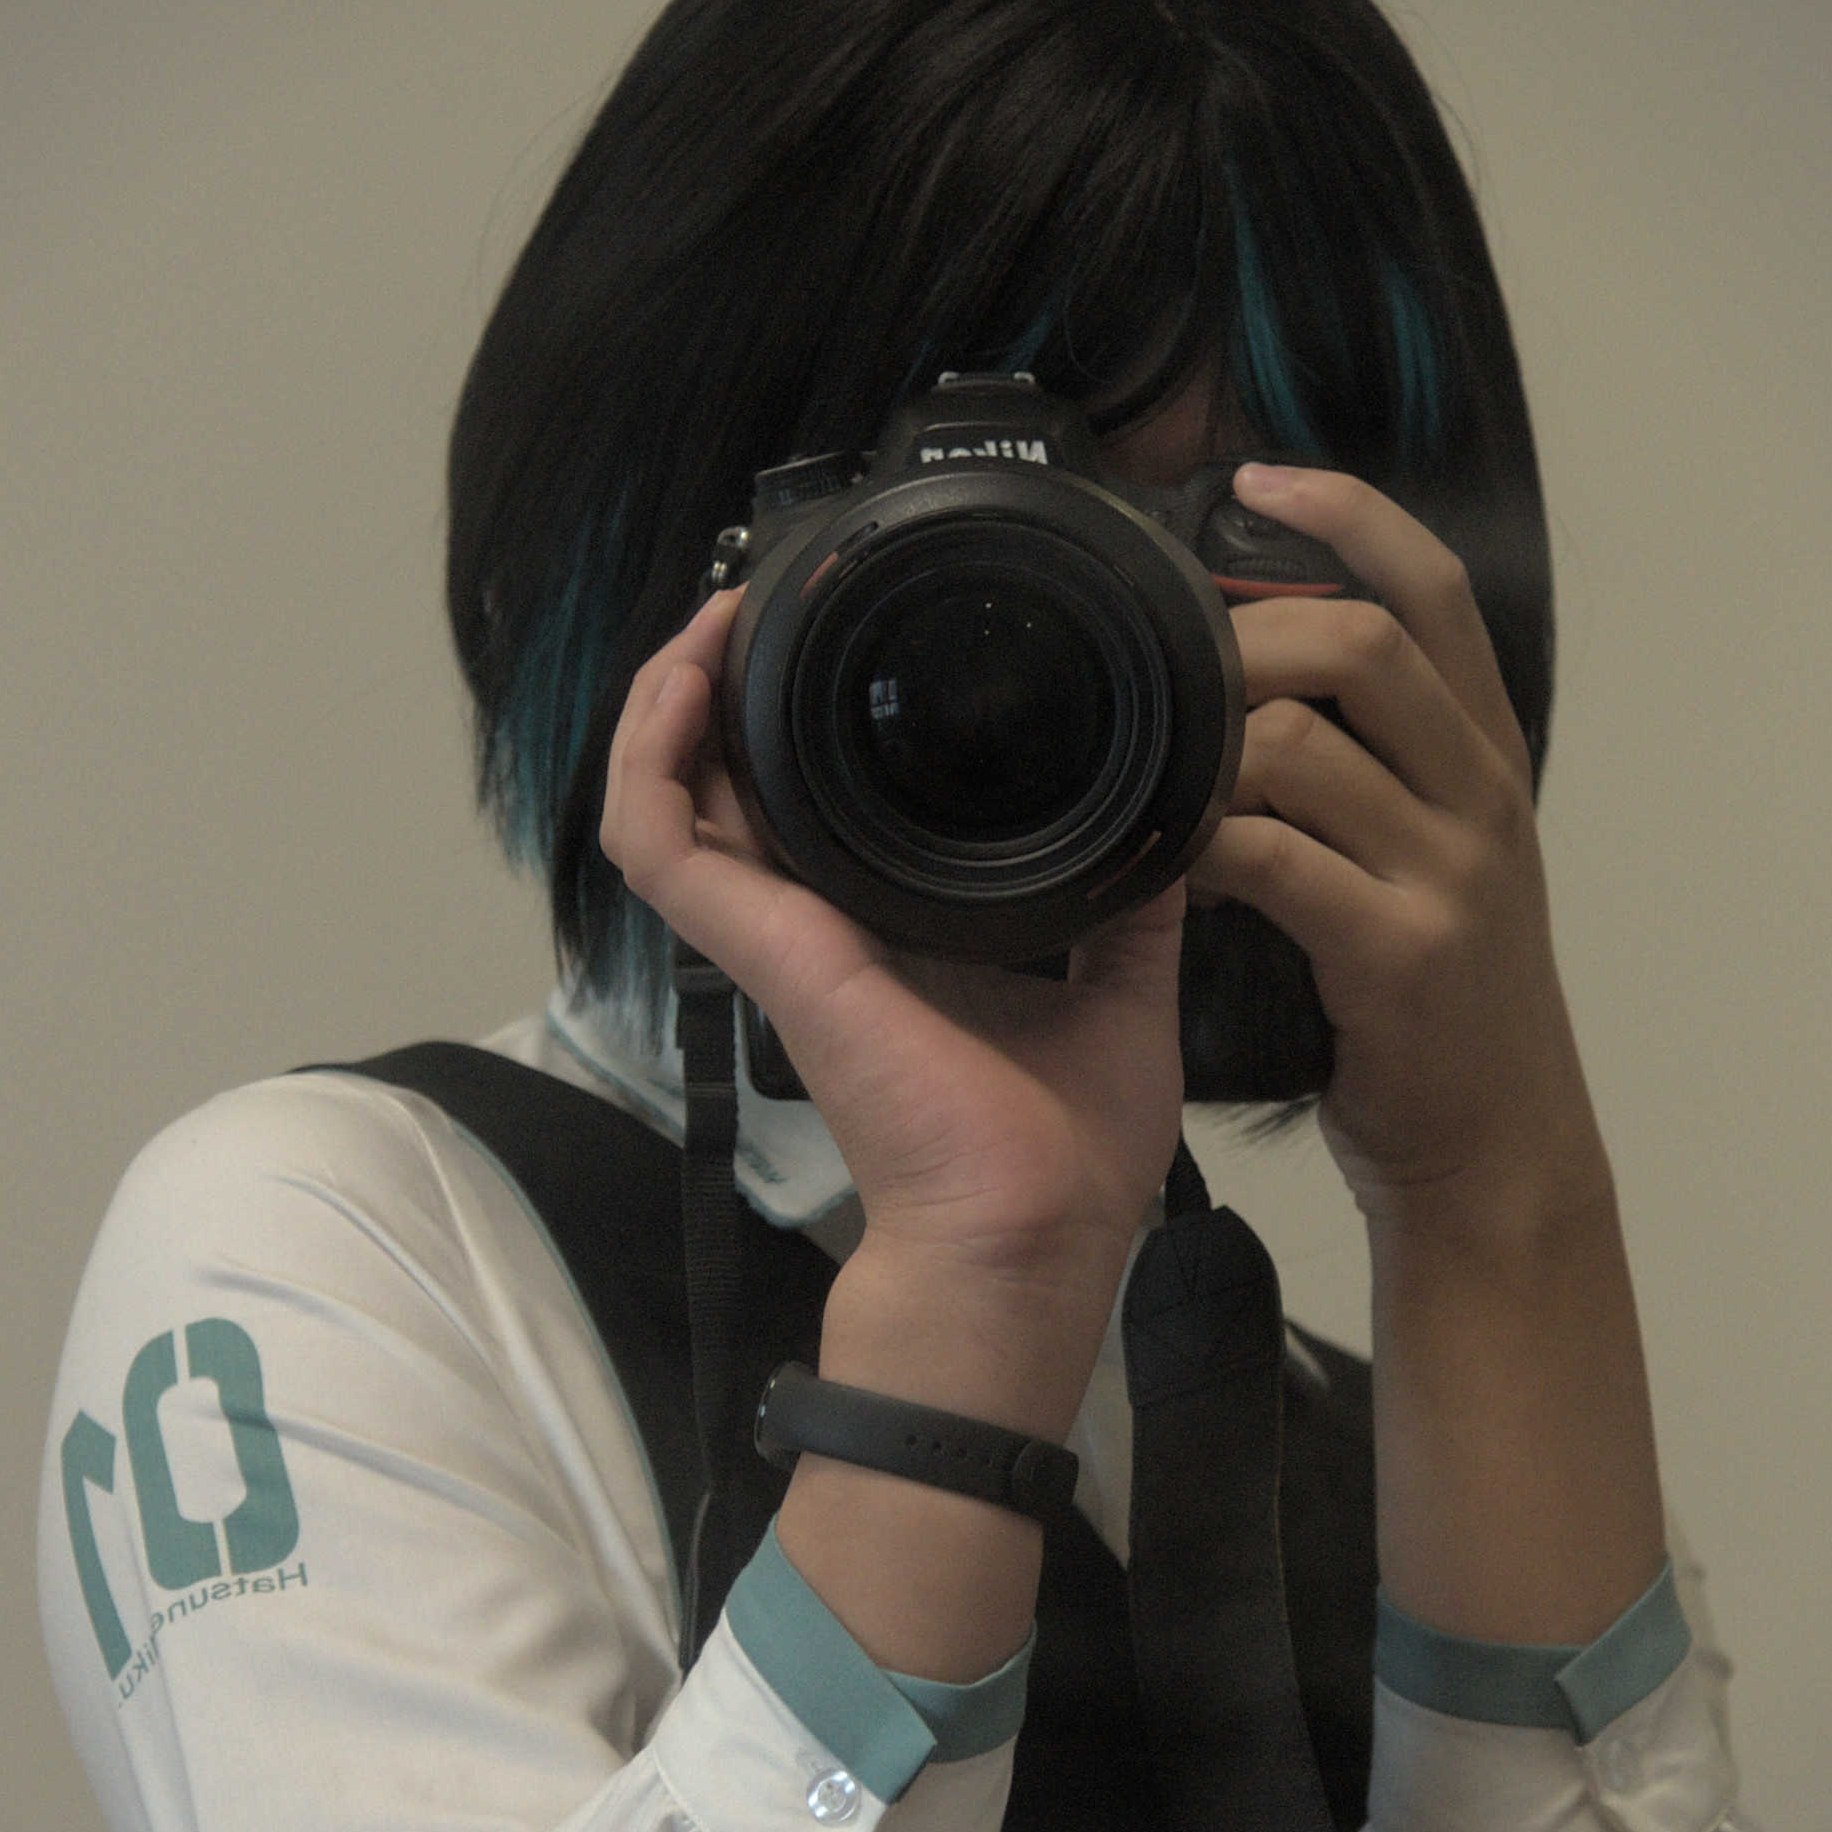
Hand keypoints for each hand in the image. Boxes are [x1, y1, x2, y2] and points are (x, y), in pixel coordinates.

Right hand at [600, 591, 1186, 1425]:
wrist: (1031, 1233)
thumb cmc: (1064, 1149)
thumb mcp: (1127, 983)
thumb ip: (1138, 894)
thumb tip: (1180, 811)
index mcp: (890, 928)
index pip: (811, 805)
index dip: (798, 719)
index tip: (835, 636)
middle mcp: (816, 922)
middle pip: (723, 780)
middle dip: (725, 681)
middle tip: (759, 599)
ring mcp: (776, 935)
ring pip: (664, 794)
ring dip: (668, 697)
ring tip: (710, 620)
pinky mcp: (762, 950)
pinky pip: (659, 842)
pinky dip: (651, 759)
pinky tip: (687, 686)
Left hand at [1186, 466, 1608, 1237]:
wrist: (1497, 1144)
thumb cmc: (1437, 999)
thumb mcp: (1435, 855)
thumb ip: (1375, 764)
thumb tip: (1259, 669)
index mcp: (1487, 755)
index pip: (1436, 588)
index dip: (1350, 516)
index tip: (1261, 478)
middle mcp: (1483, 795)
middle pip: (1362, 643)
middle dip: (1247, 634)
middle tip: (1168, 667)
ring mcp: (1450, 872)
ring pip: (1303, 743)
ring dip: (1206, 743)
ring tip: (1150, 768)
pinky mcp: (1400, 952)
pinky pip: (1276, 859)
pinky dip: (1202, 844)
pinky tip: (1163, 858)